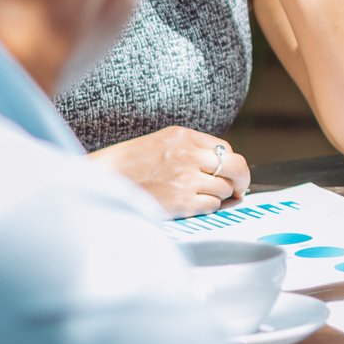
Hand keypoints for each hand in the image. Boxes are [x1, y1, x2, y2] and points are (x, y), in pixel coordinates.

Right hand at [89, 125, 250, 217]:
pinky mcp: (181, 202)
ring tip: (209, 197)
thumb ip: (189, 148)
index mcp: (183, 136)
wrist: (101, 181)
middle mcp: (189, 155)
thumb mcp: (160, 143)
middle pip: (236, 166)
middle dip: (242, 179)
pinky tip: (197, 205)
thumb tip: (220, 163)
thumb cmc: (127, 164)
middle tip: (240, 188)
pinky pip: (212, 205)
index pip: (224, 149)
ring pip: (225, 188)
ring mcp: (186, 179)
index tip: (229, 172)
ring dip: (222, 195)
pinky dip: (210, 207)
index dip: (229, 162)